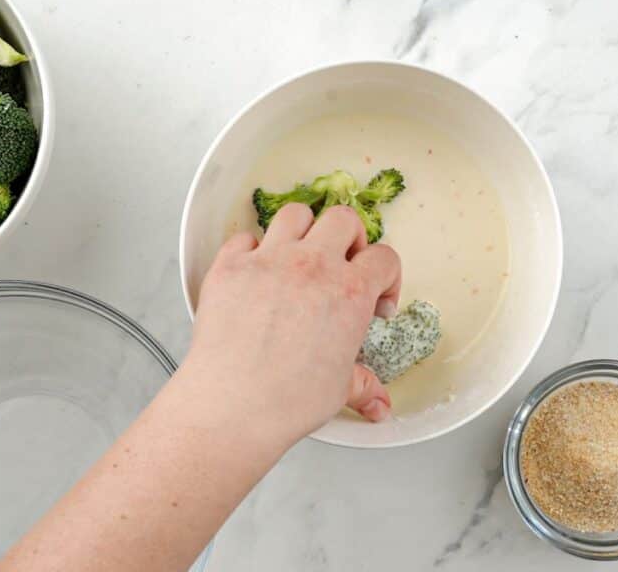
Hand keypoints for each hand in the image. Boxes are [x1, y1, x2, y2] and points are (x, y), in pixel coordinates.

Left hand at [183, 203, 401, 442]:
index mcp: (349, 292)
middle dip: (349, 238)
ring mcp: (269, 260)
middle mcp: (312, 266)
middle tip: (342, 264)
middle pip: (343, 220)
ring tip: (300, 255)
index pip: (384, 258)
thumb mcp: (338, 390)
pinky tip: (255, 271)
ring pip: (295, 214)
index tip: (377, 298)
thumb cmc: (286, 399)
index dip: (387, 277)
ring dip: (303, 230)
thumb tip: (378, 402)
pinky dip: (252, 249)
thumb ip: (363, 386)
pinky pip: (244, 238)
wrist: (233, 404)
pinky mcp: (230, 266)